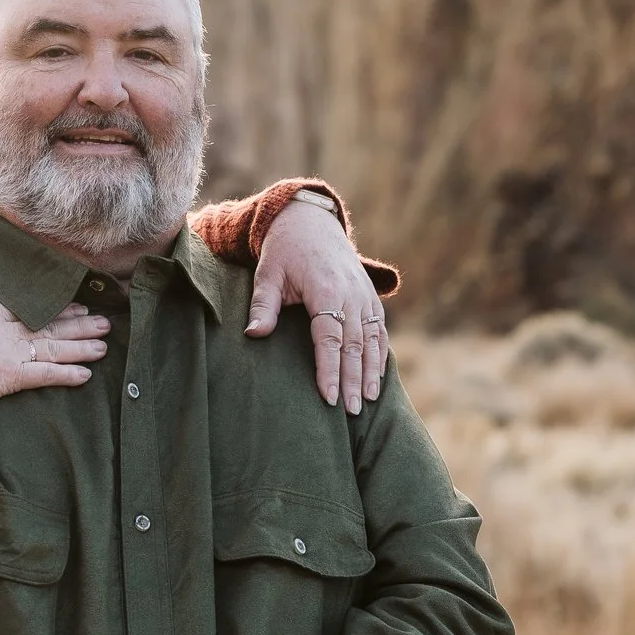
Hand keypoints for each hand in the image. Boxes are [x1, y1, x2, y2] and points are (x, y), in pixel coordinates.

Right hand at [0, 270, 107, 405]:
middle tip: (104, 322)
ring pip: (53, 347)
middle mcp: (3, 331)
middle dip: (78, 324)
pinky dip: (66, 374)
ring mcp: (8, 353)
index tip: (76, 304)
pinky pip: (44, 375)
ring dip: (81, 346)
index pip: (28, 309)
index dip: (55, 308)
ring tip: (105, 343)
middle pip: (48, 326)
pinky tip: (86, 375)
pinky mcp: (9, 377)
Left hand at [247, 195, 388, 411]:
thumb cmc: (284, 251)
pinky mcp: (370, 297)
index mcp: (326, 290)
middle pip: (355, 345)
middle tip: (351, 411)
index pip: (330, 339)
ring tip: (367, 402)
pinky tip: (376, 379)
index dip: (330, 370)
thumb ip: (263, 305)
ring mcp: (364, 296)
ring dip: (370, 373)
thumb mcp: (267, 274)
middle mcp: (351, 294)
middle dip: (353, 380)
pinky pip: (380, 331)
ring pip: (372, 340)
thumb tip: (254, 334)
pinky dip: (380, 355)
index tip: (328, 397)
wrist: (310, 222)